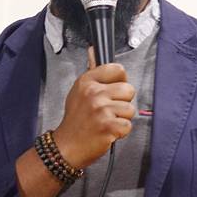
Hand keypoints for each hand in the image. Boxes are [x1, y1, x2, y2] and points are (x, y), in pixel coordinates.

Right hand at [53, 47, 135, 168]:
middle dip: (122, 102)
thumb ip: (91, 71)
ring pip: (130, 109)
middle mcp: (94, 93)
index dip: (119, 81)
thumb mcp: (78, 91)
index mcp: (87, 81)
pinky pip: (128, 125)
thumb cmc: (75, 121)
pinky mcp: (108, 126)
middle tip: (108, 111)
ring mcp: (101, 110)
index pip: (117, 69)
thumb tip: (93, 50)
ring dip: (121, 119)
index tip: (112, 91)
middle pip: (129, 89)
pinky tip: (108, 132)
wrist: (66, 146)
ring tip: (106, 122)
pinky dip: (120, 132)